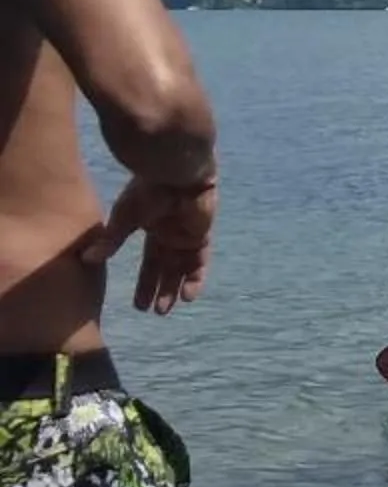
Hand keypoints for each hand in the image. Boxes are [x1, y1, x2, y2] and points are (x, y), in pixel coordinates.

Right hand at [86, 173, 216, 314]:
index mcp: (151, 229)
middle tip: (155, 313)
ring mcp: (187, 236)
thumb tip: (87, 260)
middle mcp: (170, 235)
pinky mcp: (201, 235)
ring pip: (182, 269)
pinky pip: (199, 262)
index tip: (137, 305)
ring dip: (175, 289)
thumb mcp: (124, 217)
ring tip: (166, 310)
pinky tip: (188, 296)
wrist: (175, 172)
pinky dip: (194, 279)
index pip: (149, 262)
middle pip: (166, 269)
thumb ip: (111, 240)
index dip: (144, 282)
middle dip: (160, 290)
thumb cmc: (147, 191)